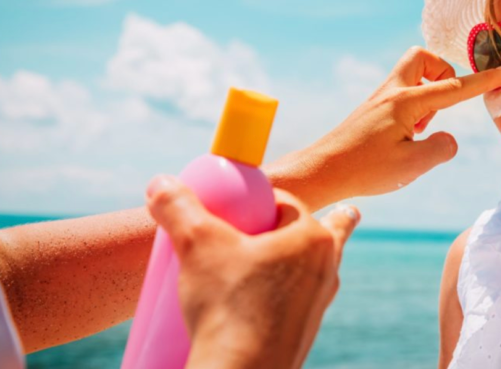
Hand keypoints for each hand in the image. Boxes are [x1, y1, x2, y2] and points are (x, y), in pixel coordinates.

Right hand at [144, 175, 359, 368]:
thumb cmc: (227, 307)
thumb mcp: (196, 246)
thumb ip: (178, 208)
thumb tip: (160, 183)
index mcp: (312, 239)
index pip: (286, 202)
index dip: (260, 198)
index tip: (238, 205)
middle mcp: (325, 269)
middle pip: (315, 232)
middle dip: (312, 222)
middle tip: (316, 215)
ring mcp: (318, 303)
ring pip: (311, 268)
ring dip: (303, 259)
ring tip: (304, 253)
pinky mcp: (303, 332)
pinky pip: (300, 301)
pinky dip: (290, 293)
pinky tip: (276, 299)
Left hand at [265, 46, 500, 210]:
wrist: (322, 171)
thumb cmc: (365, 169)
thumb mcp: (412, 165)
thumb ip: (441, 149)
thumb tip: (449, 138)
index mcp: (406, 101)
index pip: (454, 88)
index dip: (483, 80)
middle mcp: (392, 92)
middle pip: (423, 58)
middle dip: (443, 73)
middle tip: (443, 105)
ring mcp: (380, 99)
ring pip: (412, 75)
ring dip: (428, 94)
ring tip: (420, 130)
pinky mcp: (373, 110)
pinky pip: (402, 93)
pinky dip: (414, 107)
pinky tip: (405, 137)